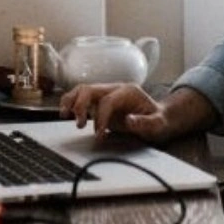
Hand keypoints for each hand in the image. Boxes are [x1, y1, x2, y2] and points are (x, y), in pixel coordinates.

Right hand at [58, 83, 173, 142]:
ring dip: (71, 101)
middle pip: (90, 89)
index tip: (99, 135)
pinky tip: (68, 115)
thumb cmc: (158, 121)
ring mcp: (106, 94)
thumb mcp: (158, 124)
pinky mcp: (100, 101)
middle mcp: (115, 89)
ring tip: (65, 115)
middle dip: (81, 105)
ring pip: (83, 90)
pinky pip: (82, 98)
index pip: (107, 101)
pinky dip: (72, 104)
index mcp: (128, 92)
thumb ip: (146, 123)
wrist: (159, 117)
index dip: (101, 118)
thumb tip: (129, 120)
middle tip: (79, 124)